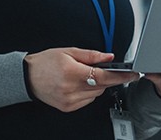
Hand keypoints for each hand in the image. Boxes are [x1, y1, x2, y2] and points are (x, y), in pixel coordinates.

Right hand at [24, 48, 138, 111]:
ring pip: (97, 94)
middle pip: (102, 86)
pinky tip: (78, 84)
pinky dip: (89, 92)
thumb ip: (92, 55)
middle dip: (106, 77)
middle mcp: (71, 89)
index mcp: (72, 73)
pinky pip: (88, 100)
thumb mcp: (69, 51)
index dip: (121, 76)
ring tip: (82, 75)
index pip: (104, 76)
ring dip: (97, 85)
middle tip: (98, 68)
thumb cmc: (46, 62)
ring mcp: (70, 101)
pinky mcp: (68, 107)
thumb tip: (109, 56)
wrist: (27, 77)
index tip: (133, 74)